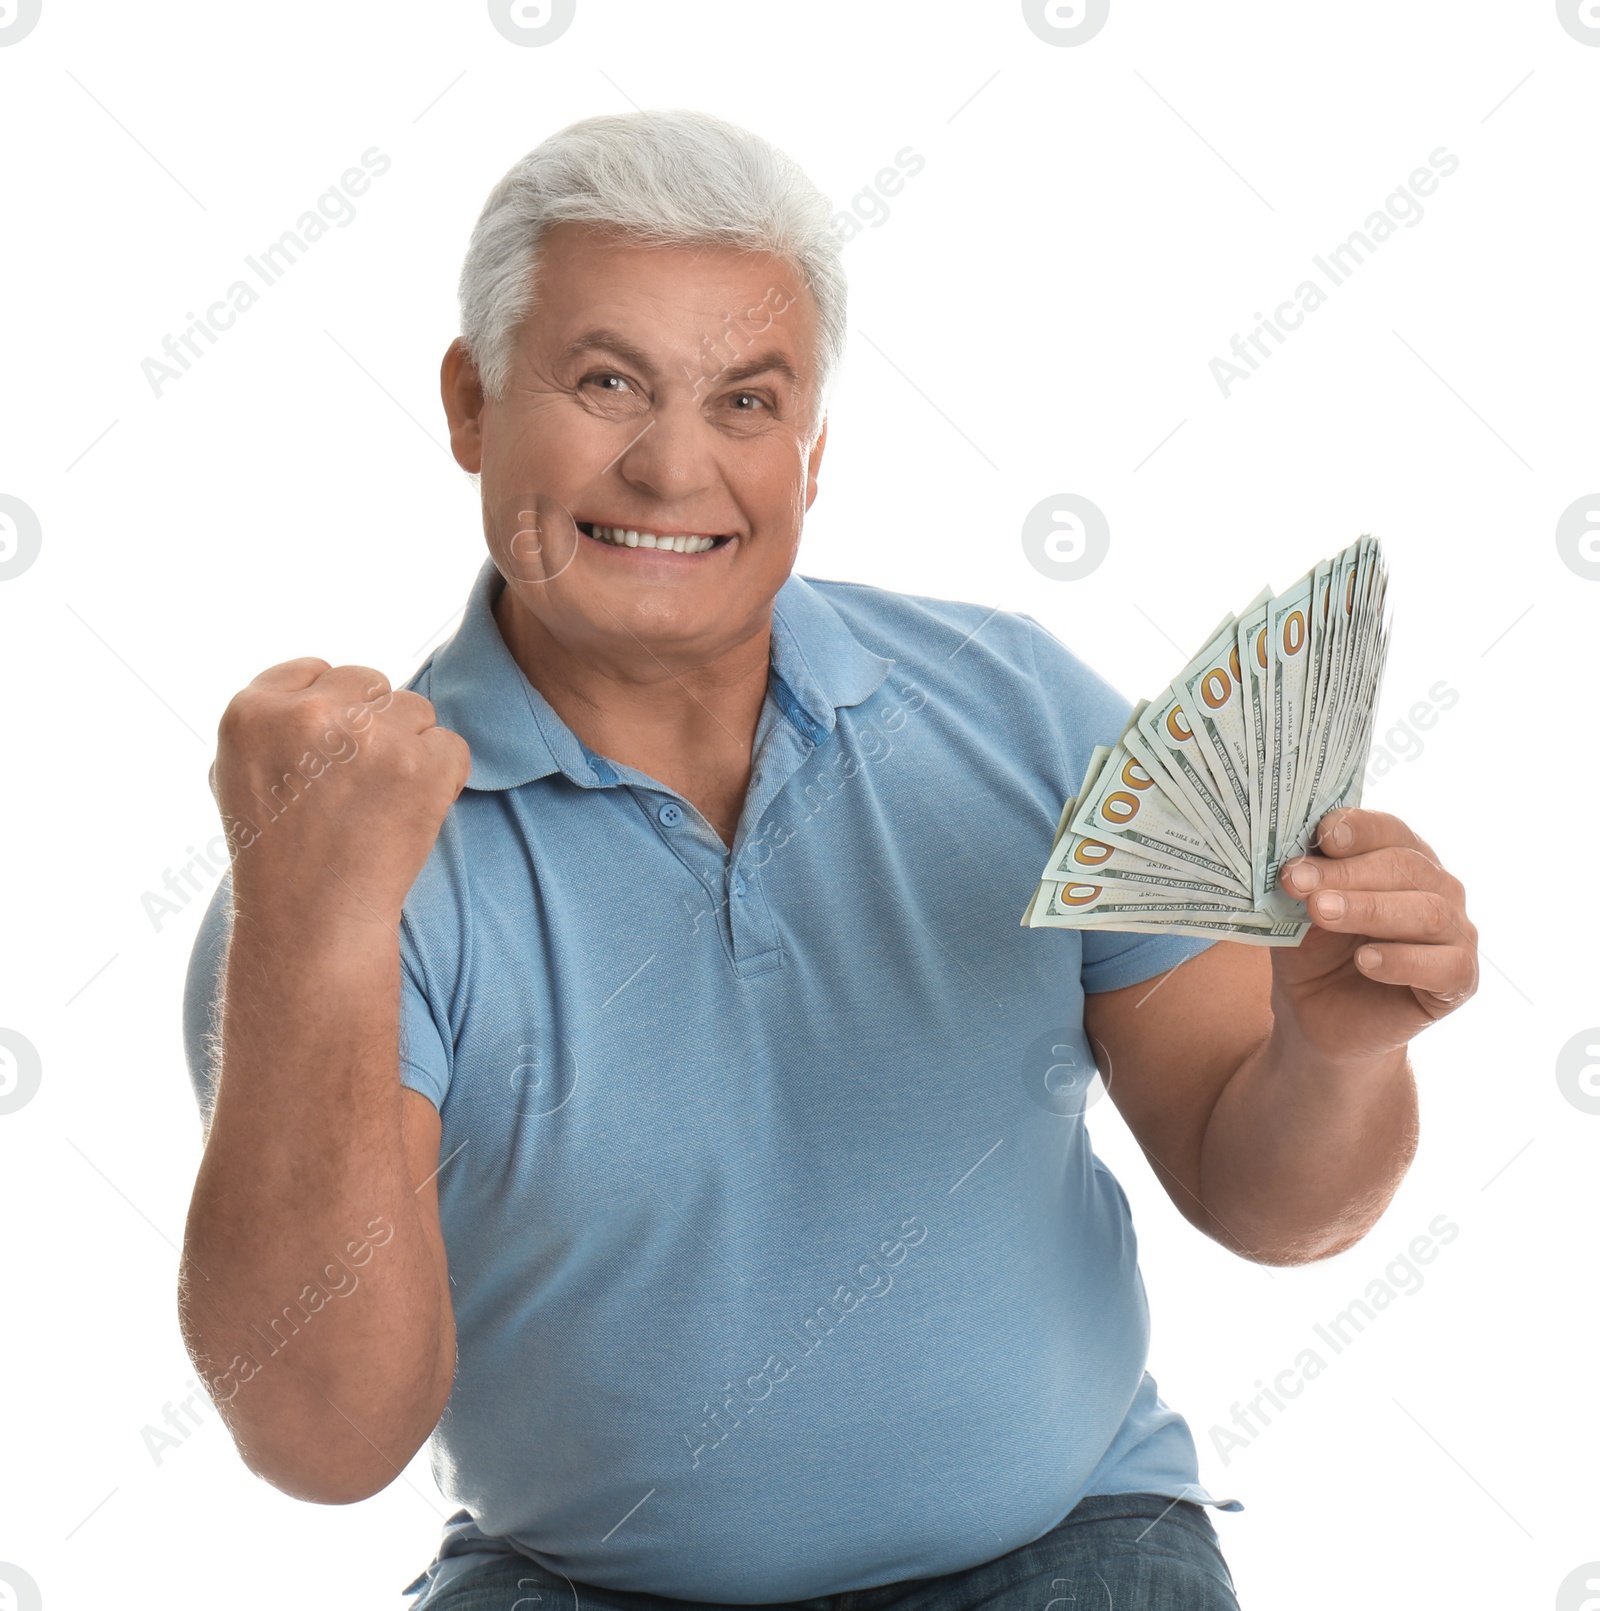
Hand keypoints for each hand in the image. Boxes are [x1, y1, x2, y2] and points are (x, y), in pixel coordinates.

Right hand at [211, 658, 470, 928]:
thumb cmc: (277, 854)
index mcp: (252, 711)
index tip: (328, 756)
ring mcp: (368, 737)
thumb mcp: (237, 773)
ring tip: (381, 801)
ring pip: (416, 710)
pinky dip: (443, 778)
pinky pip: (452, 746)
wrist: (314, 922)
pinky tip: (410, 812)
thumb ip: (272, 719)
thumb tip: (320, 675)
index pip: (317, 670)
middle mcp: (309, 714)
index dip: (331, 713)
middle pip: (371, 684)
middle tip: (358, 784)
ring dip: (410, 749)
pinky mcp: (419, 765)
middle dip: (372, 725)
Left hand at [1273, 807, 1476, 1067]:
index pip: (1388, 830)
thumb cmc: (1314, 951)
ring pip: (1427, 911)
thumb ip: (1302, 882)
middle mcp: (1437, 886)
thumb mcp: (1296, 910)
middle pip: (1404, 867)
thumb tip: (1293, 859)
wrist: (1318, 1016)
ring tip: (1321, 913)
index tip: (1321, 835)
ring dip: (1369, 909)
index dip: (1357, 829)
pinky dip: (1402, 961)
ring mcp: (1456, 932)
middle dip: (1346, 873)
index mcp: (1400, 856)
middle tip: (1298, 881)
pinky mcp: (1460, 979)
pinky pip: (1444, 965)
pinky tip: (1366, 961)